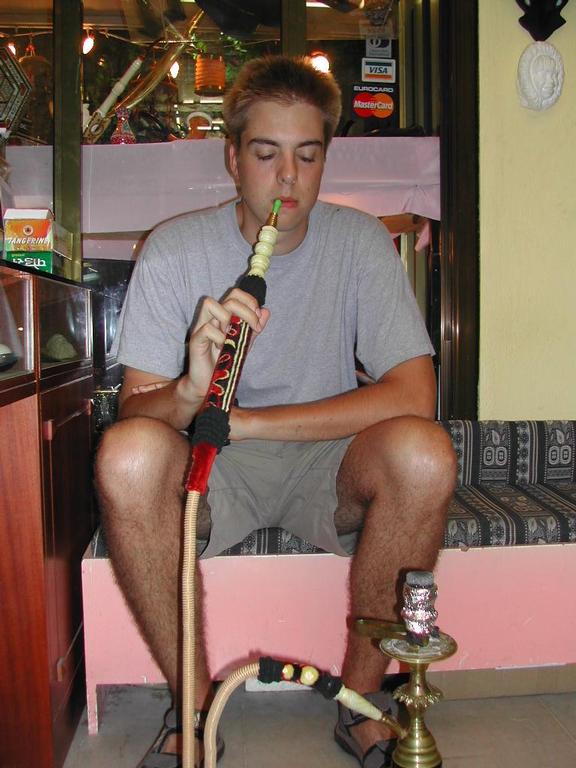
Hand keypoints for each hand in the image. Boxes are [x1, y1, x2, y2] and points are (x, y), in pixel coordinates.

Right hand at [180, 288, 269, 404]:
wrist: (210, 384)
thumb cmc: (225, 362)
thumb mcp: (244, 343)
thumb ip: (254, 328)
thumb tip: (265, 311)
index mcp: (223, 315)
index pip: (236, 294)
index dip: (250, 302)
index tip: (258, 320)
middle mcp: (211, 317)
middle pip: (229, 297)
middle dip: (247, 310)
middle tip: (254, 326)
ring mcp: (201, 327)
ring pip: (210, 304)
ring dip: (228, 319)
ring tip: (232, 336)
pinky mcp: (195, 340)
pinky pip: (207, 328)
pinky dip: (219, 337)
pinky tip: (222, 348)